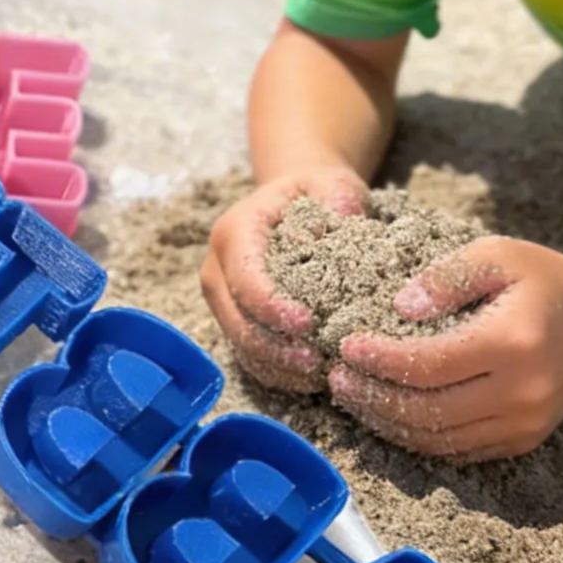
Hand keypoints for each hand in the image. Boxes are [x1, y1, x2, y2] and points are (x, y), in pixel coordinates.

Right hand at [201, 167, 370, 392]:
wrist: (291, 205)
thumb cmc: (315, 194)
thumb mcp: (330, 183)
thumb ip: (338, 196)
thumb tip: (345, 218)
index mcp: (235, 232)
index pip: (245, 277)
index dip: (271, 305)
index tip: (309, 324)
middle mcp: (217, 268)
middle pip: (236, 320)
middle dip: (274, 348)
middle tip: (318, 363)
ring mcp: (222, 298)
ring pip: (239, 344)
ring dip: (276, 367)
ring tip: (319, 377)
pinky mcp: (233, 319)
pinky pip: (247, 355)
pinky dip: (276, 372)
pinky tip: (309, 380)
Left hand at [325, 236, 562, 459]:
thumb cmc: (540, 279)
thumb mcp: (496, 255)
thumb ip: (446, 277)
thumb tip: (400, 308)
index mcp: (515, 344)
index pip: (429, 365)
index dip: (381, 360)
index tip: (346, 347)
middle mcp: (524, 392)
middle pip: (428, 411)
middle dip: (373, 398)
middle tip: (337, 379)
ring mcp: (525, 423)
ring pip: (438, 439)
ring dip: (388, 422)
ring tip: (354, 397)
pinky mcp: (522, 440)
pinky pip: (457, 450)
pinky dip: (416, 437)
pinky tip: (388, 413)